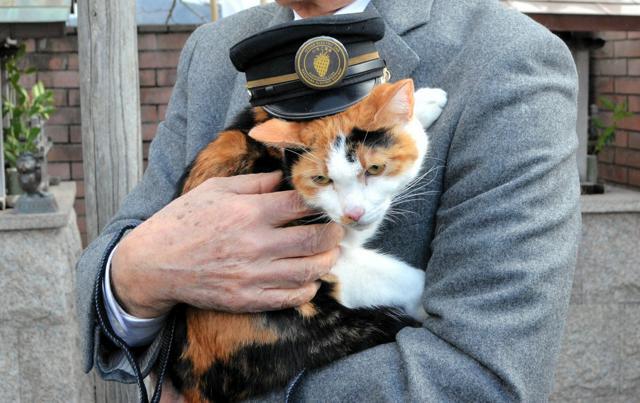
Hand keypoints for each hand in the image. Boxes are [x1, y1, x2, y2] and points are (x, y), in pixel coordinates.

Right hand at [110, 172, 342, 317]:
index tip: (327, 202)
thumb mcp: (215, 190)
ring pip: (309, 271)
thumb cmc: (183, 221)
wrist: (154, 264)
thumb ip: (254, 183)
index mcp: (248, 213)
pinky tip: (309, 279)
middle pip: (313, 239)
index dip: (321, 202)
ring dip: (327, 261)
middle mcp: (255, 244)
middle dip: (333, 232)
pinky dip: (308, 288)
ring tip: (329, 252)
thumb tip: (283, 177)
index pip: (301, 205)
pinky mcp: (247, 299)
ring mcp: (252, 275)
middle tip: (337, 228)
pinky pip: (290, 297)